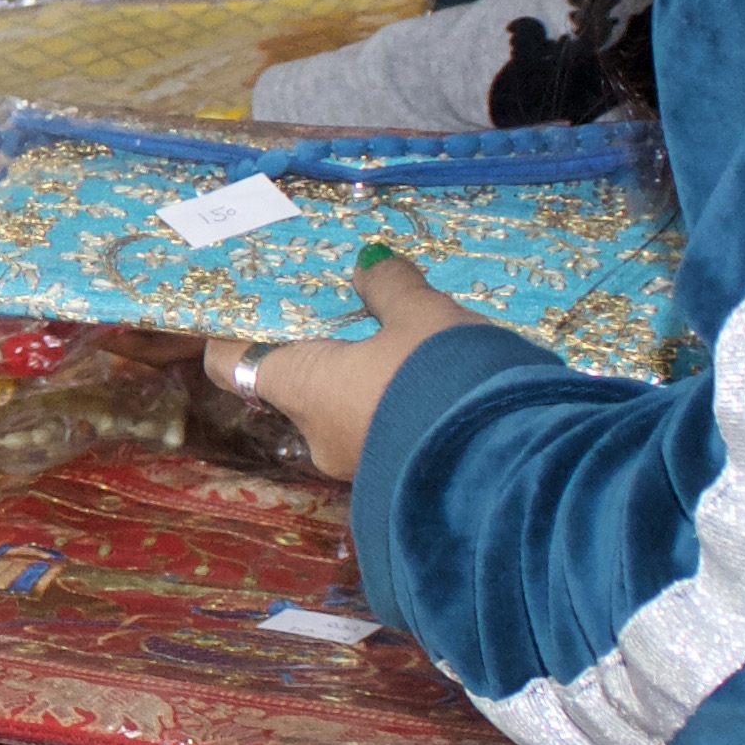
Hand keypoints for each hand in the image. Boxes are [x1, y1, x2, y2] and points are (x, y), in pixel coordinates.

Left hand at [204, 247, 476, 479]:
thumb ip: (390, 287)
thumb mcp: (423, 315)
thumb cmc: (444, 378)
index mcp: (300, 387)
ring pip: (344, 404)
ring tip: (408, 335)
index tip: (259, 299)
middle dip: (322, 345)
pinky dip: (396, 400)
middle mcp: (315, 433)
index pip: (231, 363)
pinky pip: (383, 427)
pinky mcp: (399, 478)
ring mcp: (357, 464)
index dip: (237, 331)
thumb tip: (368, 266)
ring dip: (366, 374)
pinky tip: (434, 374)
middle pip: (295, 379)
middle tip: (353, 305)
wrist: (513, 468)